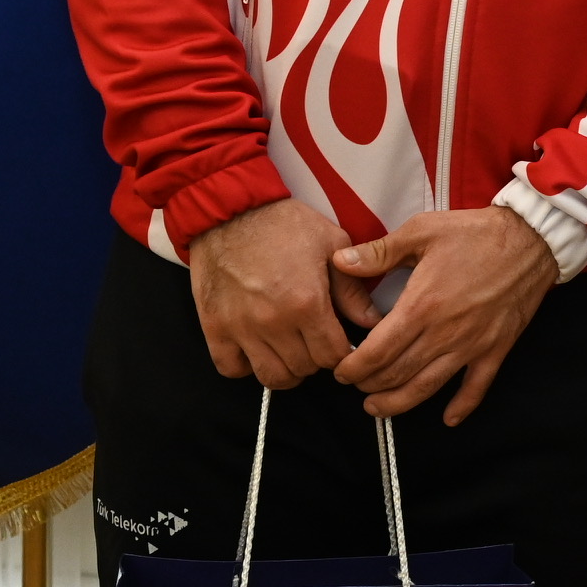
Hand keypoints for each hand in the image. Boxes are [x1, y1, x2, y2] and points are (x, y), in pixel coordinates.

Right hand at [186, 196, 374, 389]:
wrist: (231, 209)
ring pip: (271, 377)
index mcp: (307, 302)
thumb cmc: (284, 223)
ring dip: (286, 368)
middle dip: (316, 360)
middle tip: (314, 341)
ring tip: (289, 349)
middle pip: (304, 369)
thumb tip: (372, 321)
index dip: (342, 353)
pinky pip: (231, 369)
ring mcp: (241, 328)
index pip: (333, 356)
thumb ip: (352, 288)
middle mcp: (274, 322)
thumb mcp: (331, 244)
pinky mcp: (214, 327)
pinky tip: (256, 349)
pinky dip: (246, 366)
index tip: (339, 343)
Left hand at [328, 206, 560, 424]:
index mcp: (421, 306)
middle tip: (357, 386)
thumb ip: (378, 252)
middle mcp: (444, 333)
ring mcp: (471, 345)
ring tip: (379, 408)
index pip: (377, 352)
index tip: (341, 372)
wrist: (530, 239)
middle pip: (397, 374)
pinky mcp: (495, 349)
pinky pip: (477, 388)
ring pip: (428, 388)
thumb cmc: (475, 233)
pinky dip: (462, 407)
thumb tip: (340, 261)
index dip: (353, 369)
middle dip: (369, 387)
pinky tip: (448, 418)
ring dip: (399, 404)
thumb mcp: (422, 231)